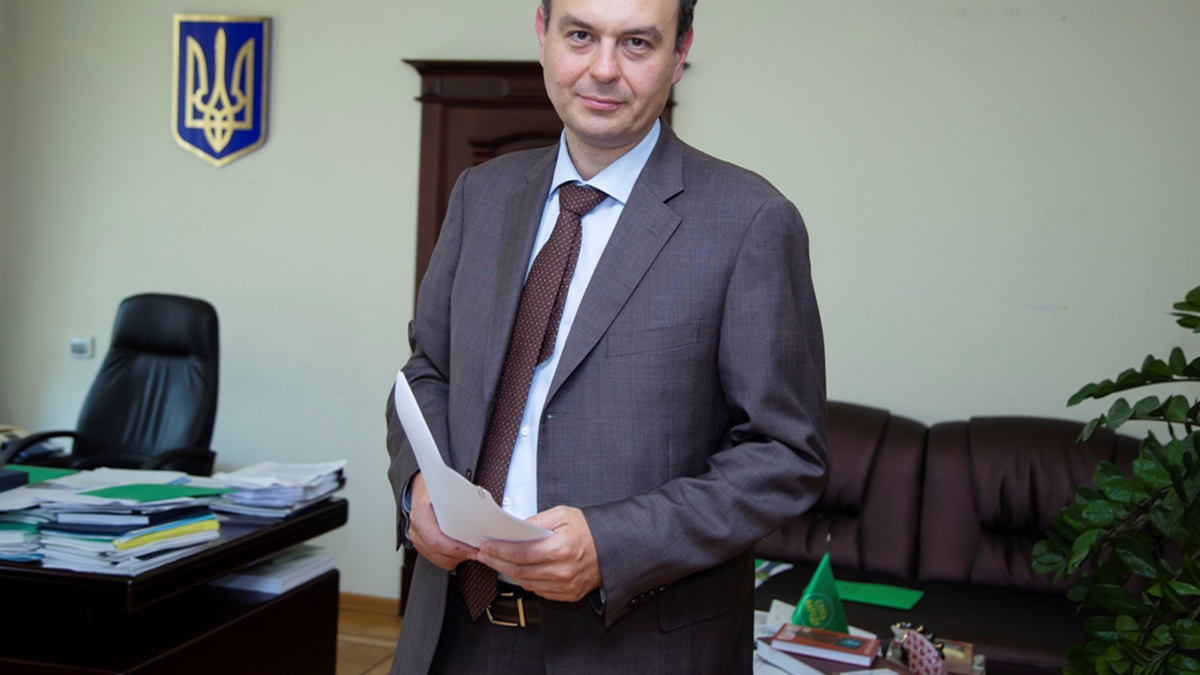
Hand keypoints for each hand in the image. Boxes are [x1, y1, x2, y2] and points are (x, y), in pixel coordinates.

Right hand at [407, 472, 476, 569]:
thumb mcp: (446, 490)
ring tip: (472, 549)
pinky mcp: (421, 546)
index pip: (436, 540)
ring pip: (440, 559)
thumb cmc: (434, 489)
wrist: (419, 488)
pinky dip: (452, 557)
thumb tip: (481, 512)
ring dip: (458, 558)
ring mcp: (417, 540)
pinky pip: (438, 558)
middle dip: (461, 554)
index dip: (457, 548)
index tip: (473, 548)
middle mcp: (416, 531)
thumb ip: (460, 503)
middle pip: (439, 553)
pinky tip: (462, 549)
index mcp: (420, 516)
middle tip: (478, 550)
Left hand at [474, 506, 600, 601]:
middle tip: (484, 554)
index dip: (499, 550)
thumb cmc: (589, 530)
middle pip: (519, 571)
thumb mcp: (563, 514)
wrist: (613, 548)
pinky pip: (539, 591)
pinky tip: (518, 570)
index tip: (486, 546)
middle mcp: (562, 571)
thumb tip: (515, 529)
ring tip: (497, 561)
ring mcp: (565, 586)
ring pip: (526, 583)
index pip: (520, 553)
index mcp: (561, 549)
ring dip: (508, 573)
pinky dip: (525, 581)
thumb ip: (537, 520)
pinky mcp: (568, 595)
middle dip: (497, 562)